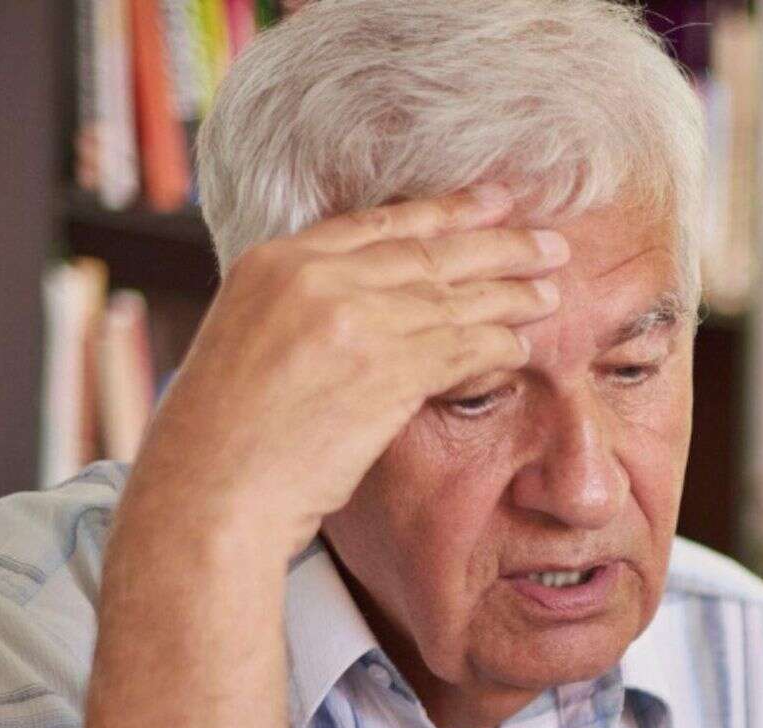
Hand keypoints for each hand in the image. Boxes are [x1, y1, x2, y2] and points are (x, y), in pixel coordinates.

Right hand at [120, 185, 566, 563]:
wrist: (210, 489)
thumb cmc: (225, 439)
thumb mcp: (250, 341)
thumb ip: (303, 311)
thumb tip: (362, 312)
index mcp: (275, 261)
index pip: (378, 224)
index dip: (444, 212)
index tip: (491, 203)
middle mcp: (313, 277)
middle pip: (427, 251)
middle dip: (497, 243)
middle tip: (549, 241)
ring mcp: (351, 319)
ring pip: (452, 297)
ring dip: (511, 293)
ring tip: (553, 290)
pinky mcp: (383, 369)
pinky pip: (460, 347)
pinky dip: (498, 344)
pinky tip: (524, 345)